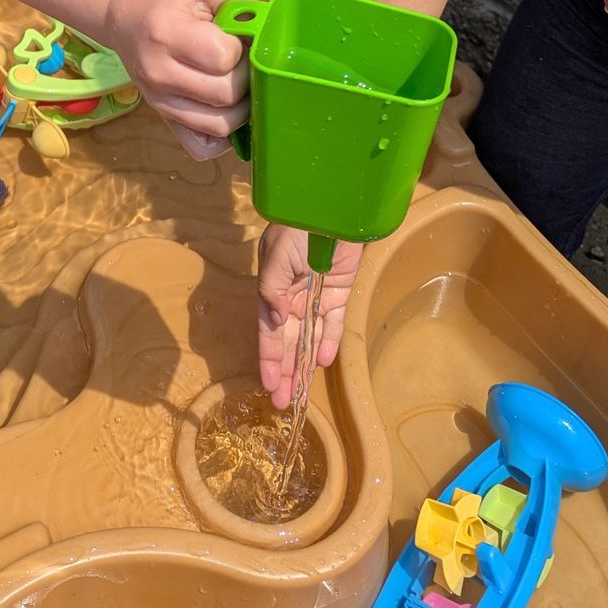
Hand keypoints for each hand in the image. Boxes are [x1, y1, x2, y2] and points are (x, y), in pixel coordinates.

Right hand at [103, 0, 251, 158]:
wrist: (125, 15)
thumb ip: (242, 3)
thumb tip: (270, 35)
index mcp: (168, 33)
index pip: (223, 58)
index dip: (240, 50)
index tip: (235, 38)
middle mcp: (160, 73)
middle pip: (225, 96)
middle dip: (245, 79)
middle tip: (241, 62)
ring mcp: (160, 101)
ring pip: (219, 126)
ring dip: (240, 108)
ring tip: (237, 83)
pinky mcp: (164, 118)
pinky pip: (202, 146)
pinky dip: (221, 137)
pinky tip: (224, 110)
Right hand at [257, 225, 363, 408]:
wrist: (332, 204)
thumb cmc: (298, 223)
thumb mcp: (277, 252)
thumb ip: (271, 286)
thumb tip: (275, 320)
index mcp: (273, 287)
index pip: (269, 330)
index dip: (268, 357)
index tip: (268, 384)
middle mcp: (293, 296)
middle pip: (289, 341)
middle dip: (285, 371)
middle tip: (283, 403)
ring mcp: (316, 295)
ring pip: (310, 337)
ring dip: (304, 364)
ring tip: (301, 395)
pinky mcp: (339, 291)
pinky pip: (334, 321)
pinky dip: (330, 341)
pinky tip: (323, 362)